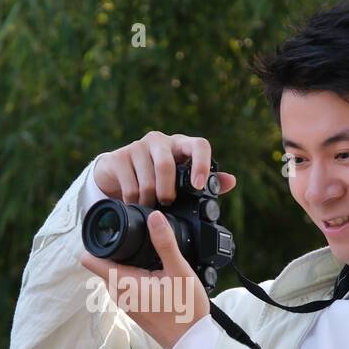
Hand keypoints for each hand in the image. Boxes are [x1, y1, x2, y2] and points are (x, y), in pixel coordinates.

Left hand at [78, 212, 211, 348]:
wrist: (190, 343)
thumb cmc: (185, 311)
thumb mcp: (179, 271)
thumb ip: (165, 243)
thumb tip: (154, 217)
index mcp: (122, 283)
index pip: (89, 259)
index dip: (96, 240)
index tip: (111, 229)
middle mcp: (117, 293)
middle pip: (103, 262)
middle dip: (115, 247)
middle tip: (138, 237)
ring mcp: (124, 302)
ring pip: (115, 272)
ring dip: (126, 260)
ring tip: (149, 253)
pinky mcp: (132, 306)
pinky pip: (125, 283)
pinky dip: (134, 273)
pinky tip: (154, 270)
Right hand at [93, 131, 237, 204]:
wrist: (118, 174)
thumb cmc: (157, 177)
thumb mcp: (182, 181)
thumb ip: (207, 182)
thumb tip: (231, 181)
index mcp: (180, 145)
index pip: (199, 145)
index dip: (202, 164)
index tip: (198, 186)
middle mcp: (159, 141)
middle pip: (166, 165)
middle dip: (167, 190)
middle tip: (167, 203)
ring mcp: (137, 146)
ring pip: (148, 179)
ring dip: (150, 200)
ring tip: (150, 207)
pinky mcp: (119, 156)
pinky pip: (130, 185)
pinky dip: (134, 201)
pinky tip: (135, 204)